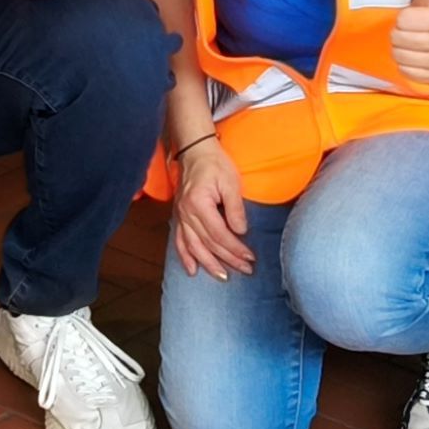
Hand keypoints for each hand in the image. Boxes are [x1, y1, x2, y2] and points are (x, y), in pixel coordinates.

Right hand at [167, 131, 256, 278]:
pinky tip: (191, 270)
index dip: (235, 248)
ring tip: (222, 277)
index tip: (250, 257)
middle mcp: (186, 213)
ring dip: (208, 264)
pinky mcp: (179, 216)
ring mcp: (180, 215)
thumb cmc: (214, 164)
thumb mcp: (231, 182)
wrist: (195, 151)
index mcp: (199, 203)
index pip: (219, 234)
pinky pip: (179, 241)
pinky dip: (185, 257)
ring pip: (193, 247)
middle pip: (208, 243)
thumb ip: (235, 208)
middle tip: (245, 269)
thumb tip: (240, 232)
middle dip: (228, 259)